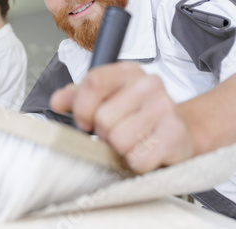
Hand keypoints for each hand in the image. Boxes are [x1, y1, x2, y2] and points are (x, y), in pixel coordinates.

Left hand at [50, 62, 193, 173]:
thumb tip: (57, 101)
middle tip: (119, 132)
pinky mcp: (175, 135)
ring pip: (119, 140)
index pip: (93, 82)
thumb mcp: (106, 100)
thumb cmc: (137, 117)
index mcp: (128, 72)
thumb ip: (78, 98)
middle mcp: (149, 84)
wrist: (178, 134)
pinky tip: (146, 152)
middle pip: (103, 117)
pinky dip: (136, 163)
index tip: (86, 121)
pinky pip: (138, 158)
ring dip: (121, 150)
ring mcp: (165, 108)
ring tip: (134, 142)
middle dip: (105, 134)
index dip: (83, 108)